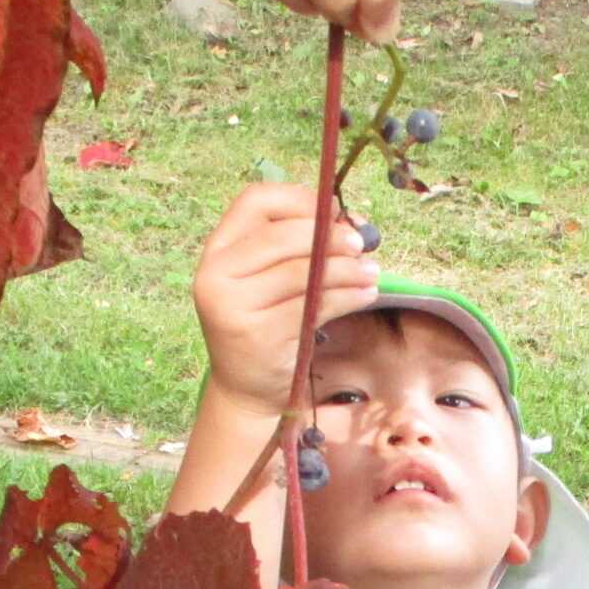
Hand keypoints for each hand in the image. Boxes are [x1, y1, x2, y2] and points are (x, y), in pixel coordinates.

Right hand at [192, 183, 379, 418]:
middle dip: (329, 235)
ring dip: (346, 269)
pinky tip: (365, 293)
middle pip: (281, 235)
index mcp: (218, 250)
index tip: (336, 213)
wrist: (246, 389)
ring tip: (371, 272)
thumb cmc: (266, 325)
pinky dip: (347, 296)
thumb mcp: (268, 281)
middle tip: (360, 243)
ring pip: (302, 272)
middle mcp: (217, 274)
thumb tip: (352, 224)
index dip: (300, 199)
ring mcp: (234, 306)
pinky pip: (314, 306)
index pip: (256, 201)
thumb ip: (296, 249)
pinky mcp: (260, 335)